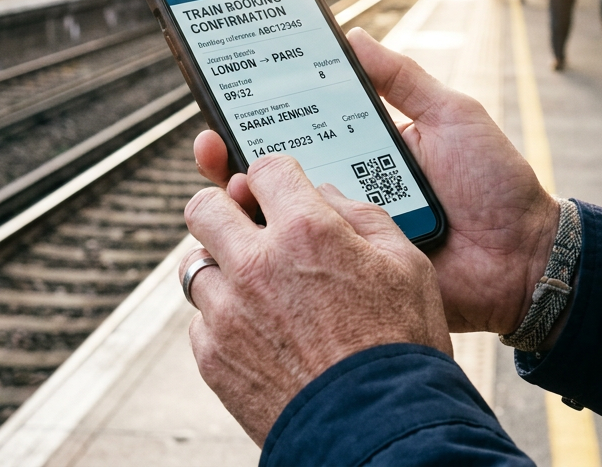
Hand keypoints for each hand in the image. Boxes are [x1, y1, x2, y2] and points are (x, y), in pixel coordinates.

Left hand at [180, 155, 450, 443]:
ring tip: (254, 288)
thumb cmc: (401, 347)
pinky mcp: (212, 355)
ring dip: (221, 269)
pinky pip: (202, 321)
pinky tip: (261, 335)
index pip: (264, 169)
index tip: (280, 191)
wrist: (378, 431)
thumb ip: (362, 216)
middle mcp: (255, 264)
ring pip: (195, 265)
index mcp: (306, 230)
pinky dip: (224, 322)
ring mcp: (227, 312)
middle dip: (223, 210)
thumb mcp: (407, 264)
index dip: (275, 177)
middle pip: (203, 206)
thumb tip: (326, 197)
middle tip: (246, 227)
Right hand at [194, 28, 559, 336]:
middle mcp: (349, 191)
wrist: (527, 259)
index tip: (230, 93)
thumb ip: (402, 78)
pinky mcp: (357, 274)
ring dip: (246, 199)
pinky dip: (278, 249)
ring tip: (227, 179)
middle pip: (279, 175)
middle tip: (211, 139)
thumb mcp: (452, 115)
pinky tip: (253, 230)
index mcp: (366, 152)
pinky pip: (309, 263)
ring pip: (283, 219)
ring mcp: (349, 236)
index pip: (303, 129)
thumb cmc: (495, 185)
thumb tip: (351, 33)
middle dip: (237, 156)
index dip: (264, 114)